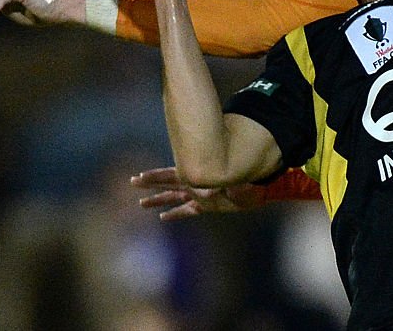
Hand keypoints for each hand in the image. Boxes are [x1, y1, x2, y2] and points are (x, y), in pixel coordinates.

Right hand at [131, 166, 264, 221]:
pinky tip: (163, 217)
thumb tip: (228, 188)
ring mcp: (201, 196)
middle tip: (133, 182)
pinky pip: (187, 211)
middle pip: (169, 184)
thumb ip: (233, 185)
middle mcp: (198, 185)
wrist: (259, 189)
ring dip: (159, 200)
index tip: (139, 177)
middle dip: (151, 184)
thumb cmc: (250, 184)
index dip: (156, 177)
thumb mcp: (241, 183)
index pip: (173, 176)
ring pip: (175, 197)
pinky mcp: (207, 206)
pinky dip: (175, 214)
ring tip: (142, 203)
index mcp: (200, 178)